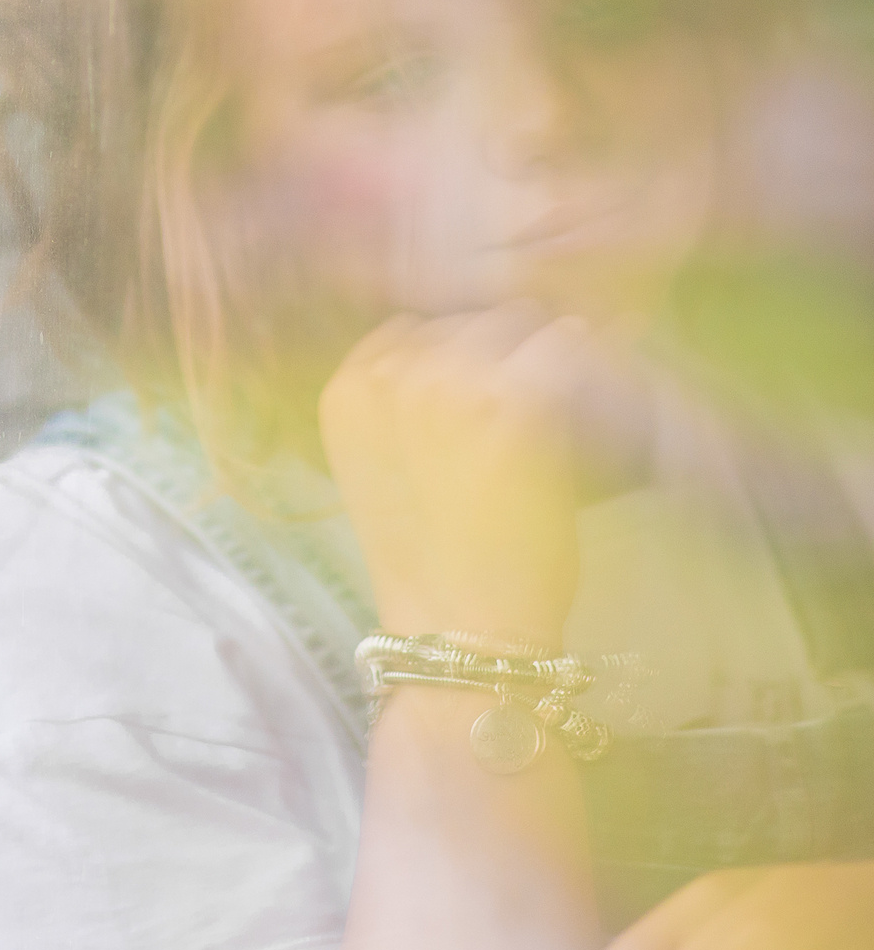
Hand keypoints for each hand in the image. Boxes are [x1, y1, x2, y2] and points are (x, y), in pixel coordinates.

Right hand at [319, 303, 594, 645]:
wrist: (459, 629)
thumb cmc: (428, 561)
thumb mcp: (385, 468)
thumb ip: (403, 405)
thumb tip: (472, 353)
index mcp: (344, 392)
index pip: (410, 328)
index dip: (456, 349)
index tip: (489, 374)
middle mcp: (386, 374)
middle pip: (464, 320)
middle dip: (502, 344)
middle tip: (539, 379)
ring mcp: (447, 382)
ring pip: (517, 322)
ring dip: (549, 345)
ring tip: (575, 376)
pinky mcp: (512, 400)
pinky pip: (565, 344)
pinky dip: (592, 352)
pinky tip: (606, 367)